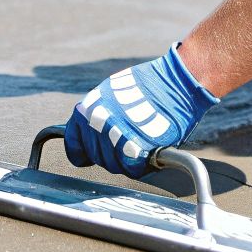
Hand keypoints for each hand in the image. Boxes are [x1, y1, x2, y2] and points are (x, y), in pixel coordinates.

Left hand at [64, 44, 219, 177]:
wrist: (177, 82)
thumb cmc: (150, 83)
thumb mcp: (113, 90)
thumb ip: (99, 111)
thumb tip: (93, 128)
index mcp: (89, 108)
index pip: (74, 141)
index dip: (82, 150)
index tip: (87, 156)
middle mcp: (98, 124)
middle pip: (96, 156)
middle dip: (109, 155)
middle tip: (125, 147)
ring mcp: (115, 137)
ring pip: (113, 165)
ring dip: (124, 161)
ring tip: (139, 148)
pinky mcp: (136, 150)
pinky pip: (131, 169)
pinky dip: (139, 166)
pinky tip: (147, 154)